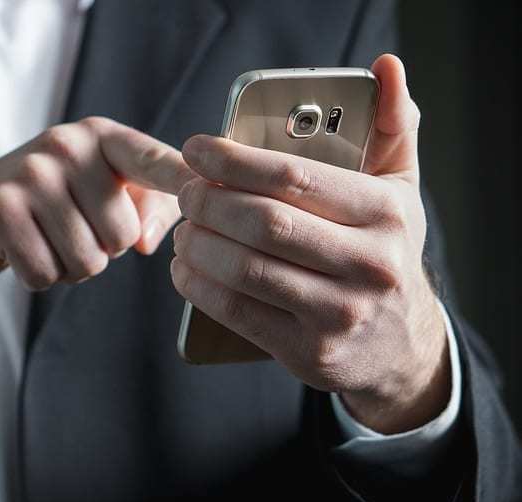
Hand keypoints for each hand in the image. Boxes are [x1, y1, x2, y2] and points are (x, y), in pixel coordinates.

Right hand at [0, 117, 194, 319]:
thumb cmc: (39, 208)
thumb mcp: (92, 193)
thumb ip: (141, 206)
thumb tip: (148, 240)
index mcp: (98, 136)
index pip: (154, 160)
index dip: (187, 180)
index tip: (215, 191)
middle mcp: (66, 145)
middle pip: (122, 233)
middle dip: (100, 249)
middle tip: (66, 230)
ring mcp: (31, 174)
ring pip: (88, 259)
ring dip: (69, 267)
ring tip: (43, 240)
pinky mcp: (2, 210)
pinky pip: (48, 273)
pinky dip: (38, 277)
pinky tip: (20, 251)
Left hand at [171, 54, 449, 433]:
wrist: (401, 346)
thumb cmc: (385, 251)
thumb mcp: (400, 189)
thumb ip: (392, 127)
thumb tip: (385, 67)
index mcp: (386, 214)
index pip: (294, 178)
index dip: (233, 160)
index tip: (196, 149)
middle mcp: (369, 265)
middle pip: (262, 223)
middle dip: (207, 201)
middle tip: (185, 190)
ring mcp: (339, 314)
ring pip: (244, 269)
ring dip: (196, 244)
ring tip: (183, 228)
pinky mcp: (308, 352)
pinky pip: (236, 312)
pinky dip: (198, 286)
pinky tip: (185, 268)